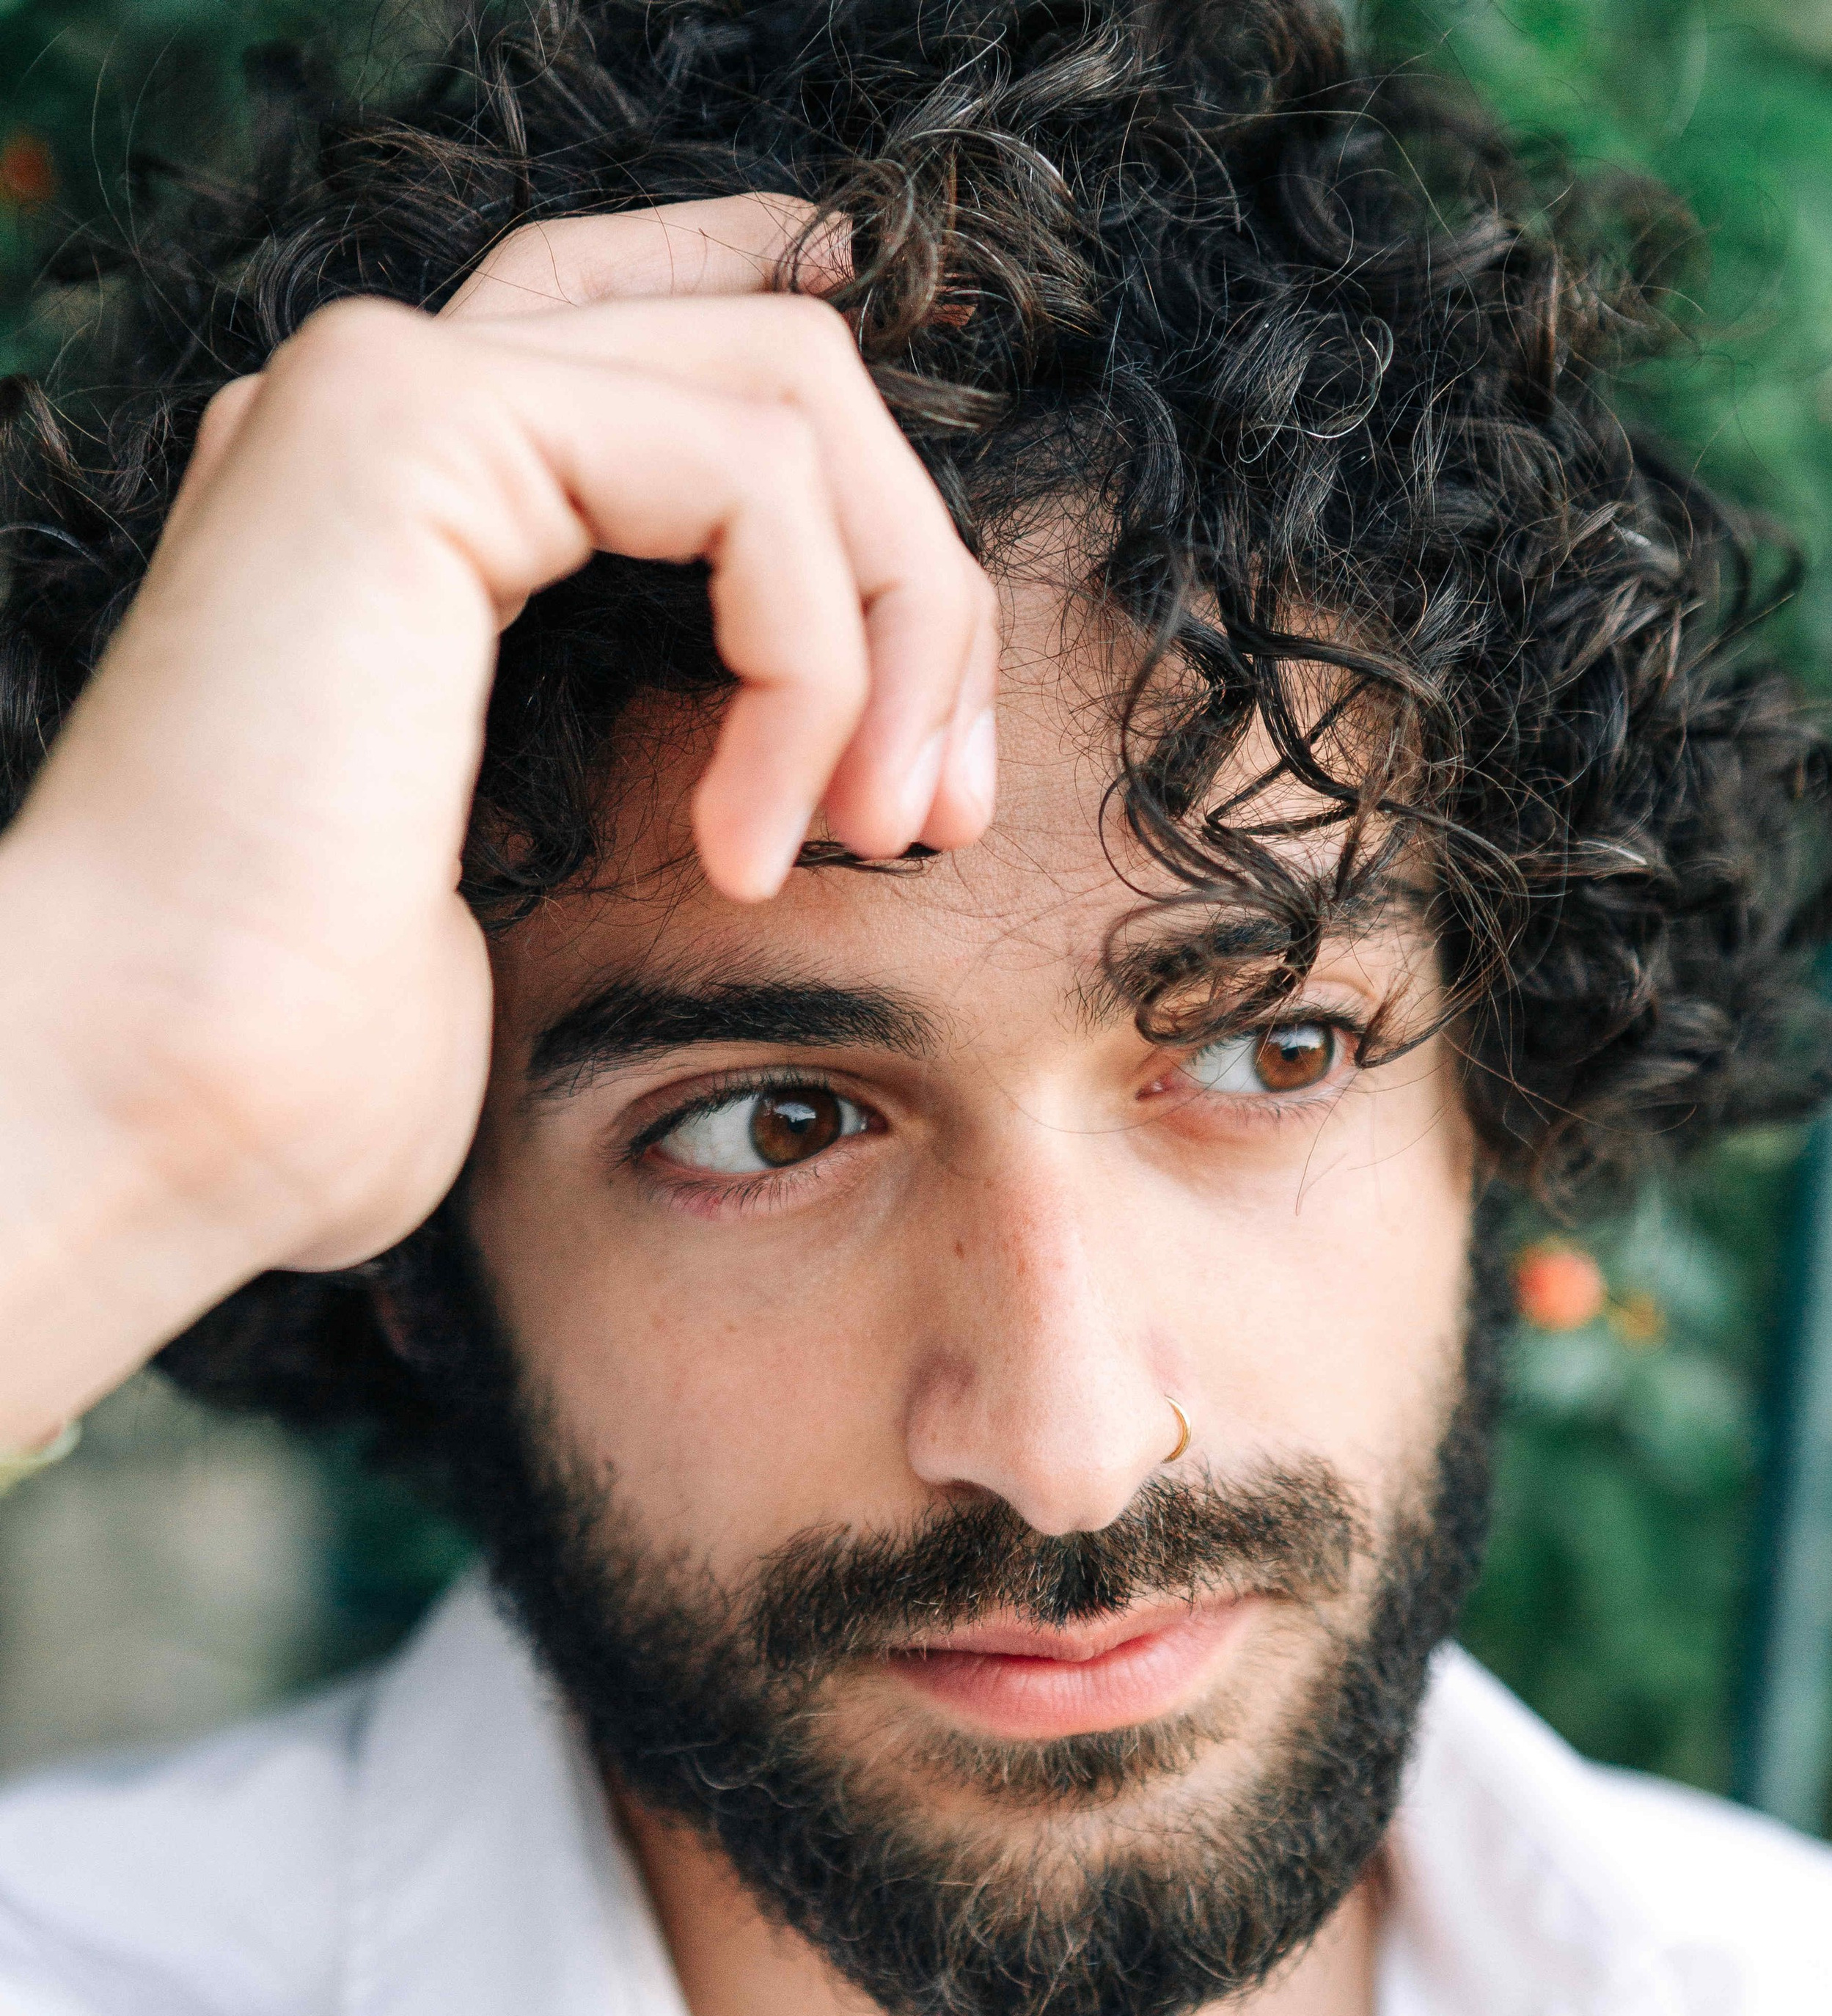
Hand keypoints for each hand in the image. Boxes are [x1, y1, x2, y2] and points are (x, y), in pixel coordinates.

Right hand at [0, 196, 997, 1437]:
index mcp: (418, 504)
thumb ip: (656, 748)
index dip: (872, 525)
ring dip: (899, 628)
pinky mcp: (408, 421)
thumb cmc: (321, 1062)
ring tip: (884, 837)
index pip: (704, 373)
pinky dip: (811, 669)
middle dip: (920, 586)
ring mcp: (385, 391)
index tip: (933, 760)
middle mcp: (392, 407)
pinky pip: (751, 476)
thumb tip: (846, 775)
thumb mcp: (549, 882)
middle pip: (780, 361)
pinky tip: (745, 845)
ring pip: (793, 387)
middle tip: (947, 816)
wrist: (161, 1116)